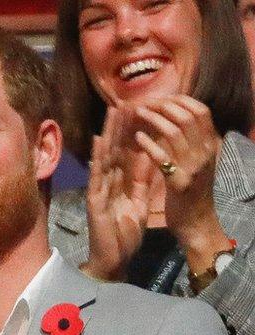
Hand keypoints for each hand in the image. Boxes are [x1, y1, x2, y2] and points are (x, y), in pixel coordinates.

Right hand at [82, 108, 150, 280]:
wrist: (114, 259)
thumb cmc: (124, 234)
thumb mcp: (139, 203)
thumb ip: (142, 182)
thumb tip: (150, 157)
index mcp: (119, 183)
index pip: (124, 153)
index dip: (129, 132)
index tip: (136, 110)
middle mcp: (106, 183)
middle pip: (113, 150)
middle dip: (118, 127)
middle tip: (123, 102)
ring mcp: (98, 190)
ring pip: (104, 158)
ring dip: (108, 135)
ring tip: (112, 113)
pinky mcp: (94, 201)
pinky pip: (97, 177)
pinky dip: (98, 159)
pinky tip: (100, 142)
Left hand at [131, 96, 226, 241]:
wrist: (197, 223)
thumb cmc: (192, 192)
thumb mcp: (198, 162)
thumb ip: (191, 142)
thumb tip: (176, 117)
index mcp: (211, 146)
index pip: (201, 111)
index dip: (180, 100)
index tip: (160, 98)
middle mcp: (206, 153)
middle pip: (187, 116)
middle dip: (164, 105)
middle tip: (144, 103)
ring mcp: (194, 168)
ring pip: (175, 132)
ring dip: (154, 119)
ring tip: (137, 114)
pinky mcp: (179, 183)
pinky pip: (163, 158)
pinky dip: (148, 145)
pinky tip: (137, 138)